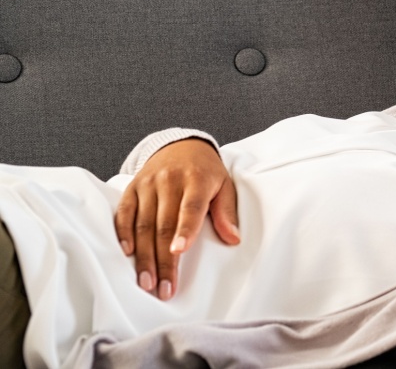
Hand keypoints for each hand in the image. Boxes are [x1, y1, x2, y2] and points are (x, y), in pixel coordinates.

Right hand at [113, 138, 239, 299]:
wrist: (181, 145)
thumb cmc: (206, 172)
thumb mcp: (224, 185)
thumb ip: (226, 212)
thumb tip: (233, 239)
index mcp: (197, 179)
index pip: (191, 207)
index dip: (185, 230)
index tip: (179, 252)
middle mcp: (170, 181)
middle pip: (164, 225)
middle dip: (163, 259)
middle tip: (163, 288)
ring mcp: (148, 184)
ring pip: (143, 224)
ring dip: (143, 256)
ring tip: (146, 282)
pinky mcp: (131, 188)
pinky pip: (124, 213)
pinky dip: (123, 233)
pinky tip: (128, 253)